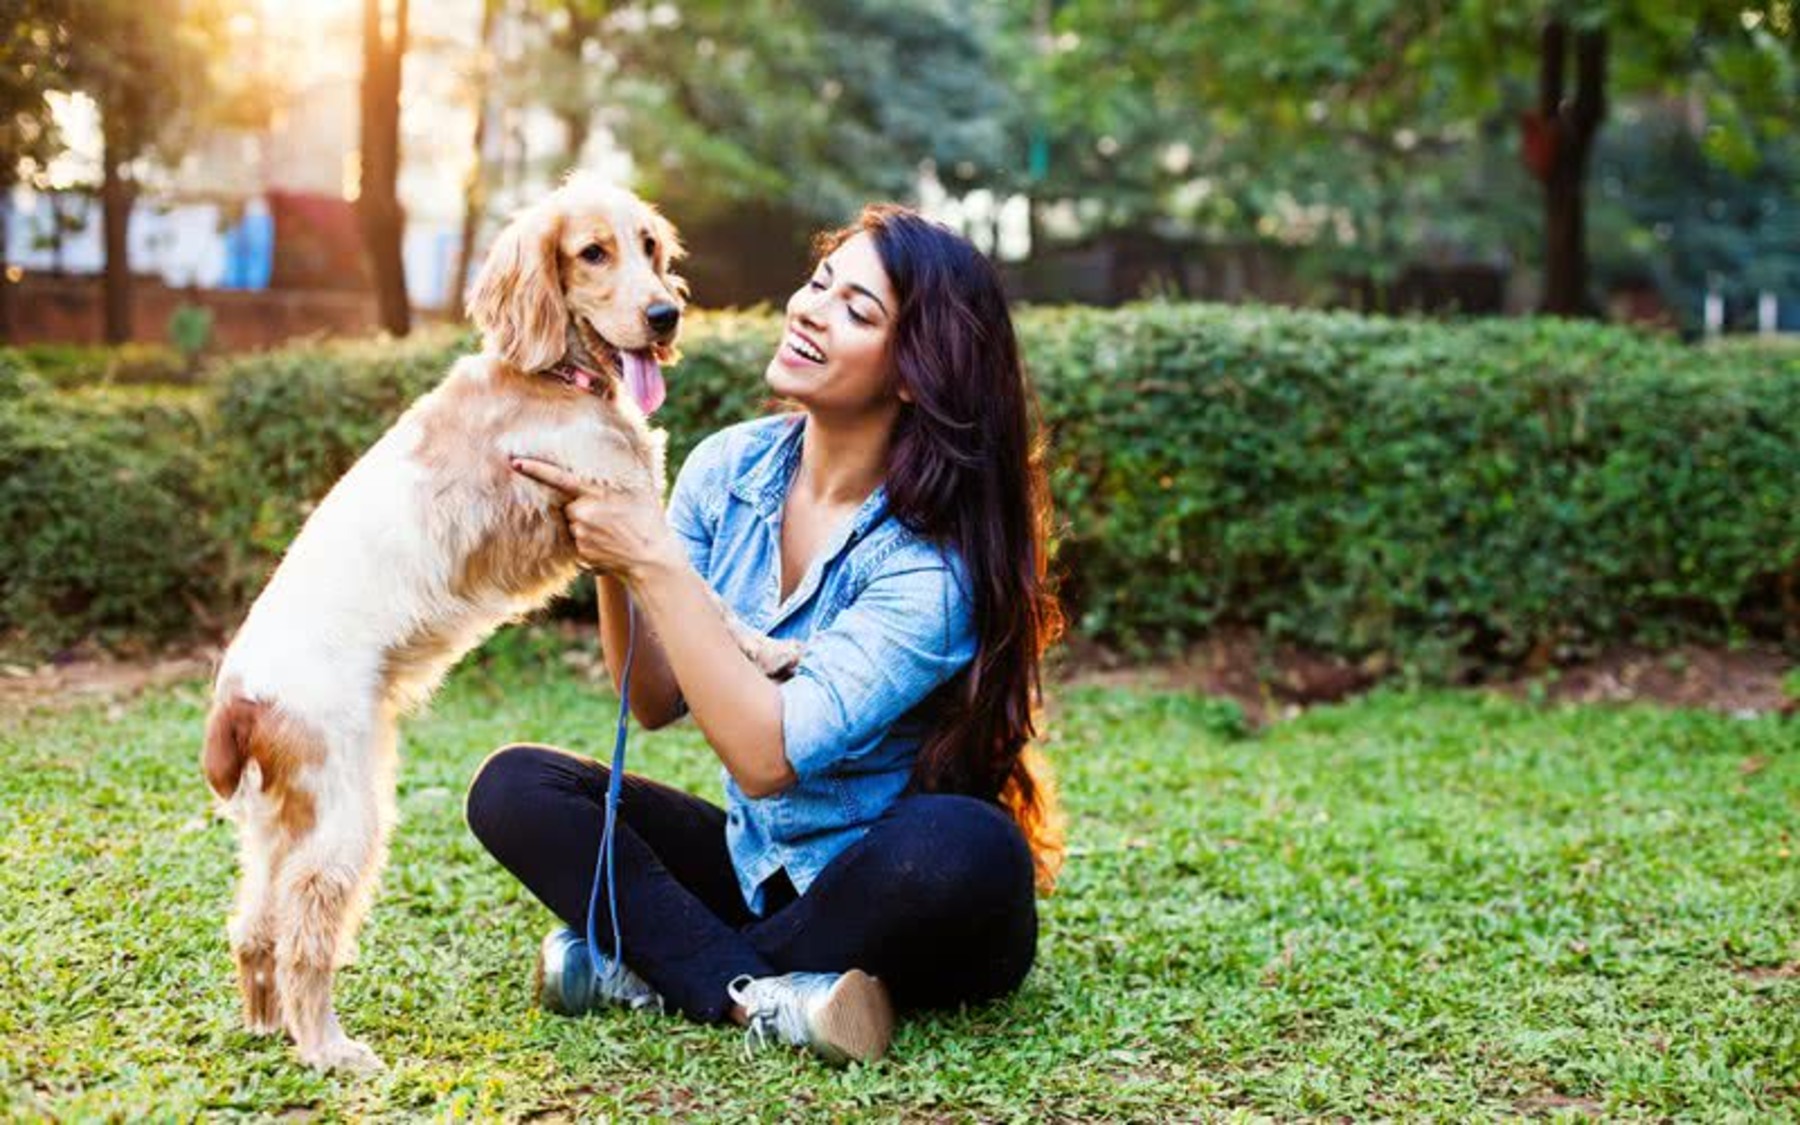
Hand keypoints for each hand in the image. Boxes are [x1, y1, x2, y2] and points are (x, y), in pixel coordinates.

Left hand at [510, 457, 679, 580]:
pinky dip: (589, 542)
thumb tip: (640, 431)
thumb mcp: (643, 487)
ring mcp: (581, 533)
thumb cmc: (650, 519)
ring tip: (611, 531)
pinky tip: (608, 544)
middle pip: (569, 504)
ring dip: (587, 525)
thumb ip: (629, 464)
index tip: (514, 462)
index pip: (559, 478)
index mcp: (597, 492)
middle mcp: (585, 511)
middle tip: (609, 515)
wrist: (652, 559)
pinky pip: (578, 542)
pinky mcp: (580, 552)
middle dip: (582, 506)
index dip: (535, 469)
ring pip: (574, 523)